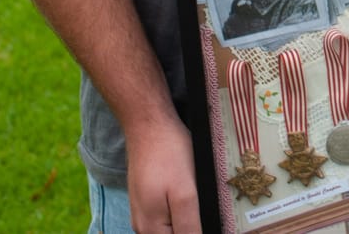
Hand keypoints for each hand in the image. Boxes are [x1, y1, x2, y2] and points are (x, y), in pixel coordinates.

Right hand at [123, 113, 201, 233]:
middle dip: (193, 226)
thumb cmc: (168, 155)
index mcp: (150, 229)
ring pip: (171, 227)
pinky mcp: (147, 199)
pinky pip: (166, 215)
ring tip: (201, 197)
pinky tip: (191, 194)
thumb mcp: (184, 193)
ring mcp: (143, 212)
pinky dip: (181, 209)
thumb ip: (188, 226)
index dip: (199, 232)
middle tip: (206, 201)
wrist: (149, 125)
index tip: (206, 213)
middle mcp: (142, 225)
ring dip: (188, 220)